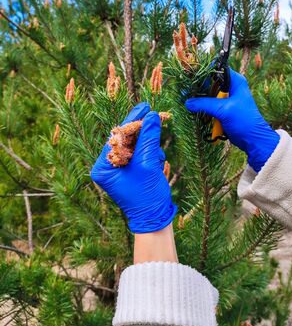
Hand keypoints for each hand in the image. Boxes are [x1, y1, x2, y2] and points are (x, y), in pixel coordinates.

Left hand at [90, 102, 176, 232]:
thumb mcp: (147, 163)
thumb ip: (149, 138)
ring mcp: (118, 169)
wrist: (154, 219)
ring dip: (148, 146)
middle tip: (153, 114)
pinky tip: (157, 161)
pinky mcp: (129, 171)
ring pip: (134, 145)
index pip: (116, 137)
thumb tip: (152, 116)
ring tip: (156, 157)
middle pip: (125, 140)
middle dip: (142, 132)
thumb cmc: (146, 196)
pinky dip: (150, 154)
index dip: (132, 121)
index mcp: (102, 167)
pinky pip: (139, 154)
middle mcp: (106, 166)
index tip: (144, 106)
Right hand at [185, 69, 279, 172]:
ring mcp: (226, 99)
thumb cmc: (244, 120)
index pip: (216, 70)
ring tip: (186, 99)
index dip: (203, 72)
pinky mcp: (222, 109)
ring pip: (208, 94)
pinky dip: (202, 106)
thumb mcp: (223, 110)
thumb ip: (204, 104)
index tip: (189, 76)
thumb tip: (188, 102)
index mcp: (235, 81)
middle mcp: (231, 87)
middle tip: (185, 90)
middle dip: (198, 87)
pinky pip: (209, 104)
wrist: (252, 139)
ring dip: (199, 98)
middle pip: (210, 82)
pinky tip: (192, 108)